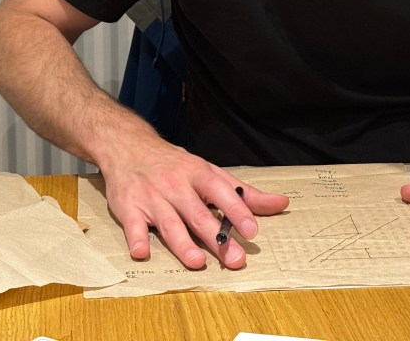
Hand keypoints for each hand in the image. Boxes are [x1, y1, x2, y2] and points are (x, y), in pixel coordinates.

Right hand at [100, 137, 289, 269]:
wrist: (129, 148)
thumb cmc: (176, 166)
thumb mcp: (210, 172)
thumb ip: (244, 193)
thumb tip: (281, 203)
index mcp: (198, 174)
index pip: (221, 192)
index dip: (237, 211)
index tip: (251, 230)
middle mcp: (176, 186)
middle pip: (198, 215)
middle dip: (216, 239)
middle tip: (235, 259)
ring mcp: (152, 197)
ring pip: (169, 223)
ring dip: (182, 243)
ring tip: (197, 261)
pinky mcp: (129, 208)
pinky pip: (133, 226)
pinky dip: (136, 238)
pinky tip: (141, 252)